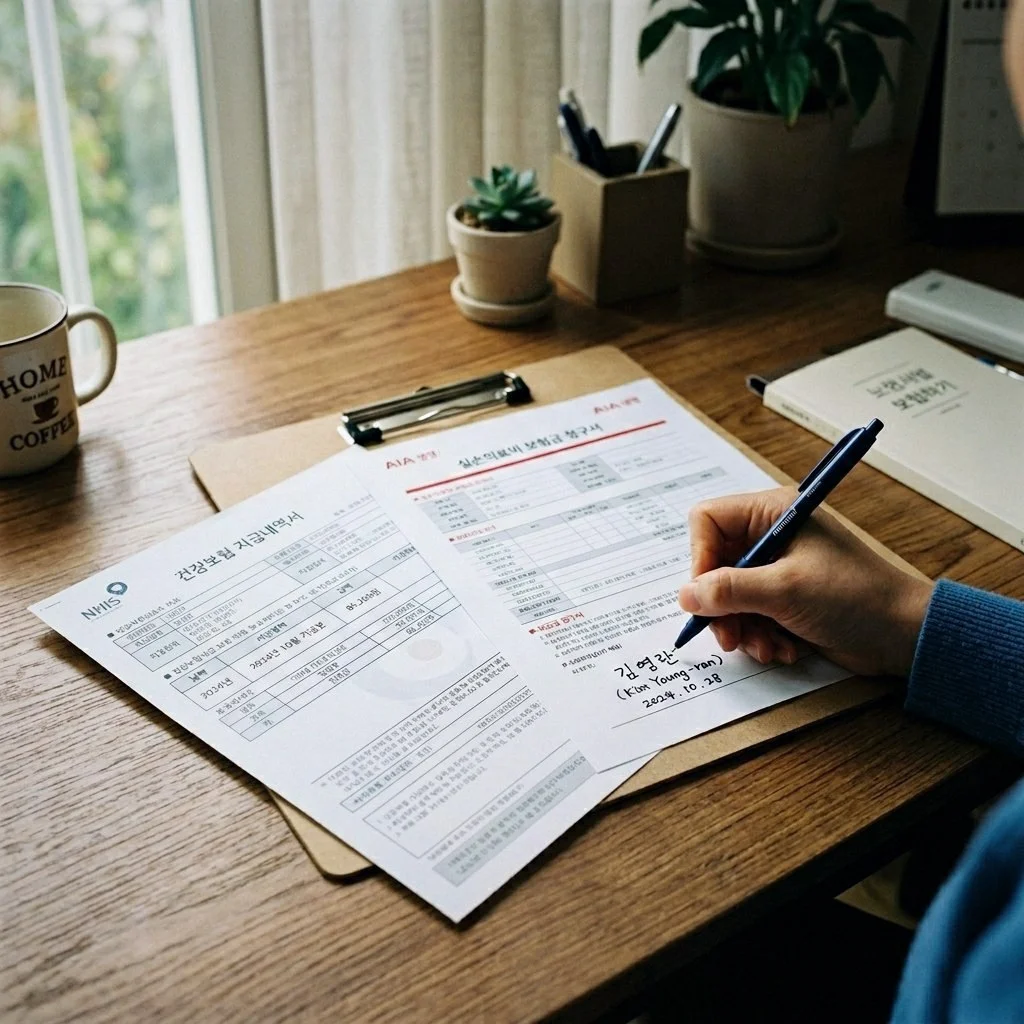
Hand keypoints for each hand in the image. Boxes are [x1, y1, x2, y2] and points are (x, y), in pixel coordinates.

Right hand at [678, 488, 934, 676]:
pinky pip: (749, 615)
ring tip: (767, 646)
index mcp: (773, 513)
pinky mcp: (784, 598)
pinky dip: (760, 635)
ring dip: (742, 627)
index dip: (700, 559)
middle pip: (714, 564)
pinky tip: (783, 647)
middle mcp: (771, 535)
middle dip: (722, 605)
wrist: (904, 635)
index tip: (706, 596)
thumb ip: (730, 591)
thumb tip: (685, 596)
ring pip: (728, 595)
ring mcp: (777, 568)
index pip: (708, 522)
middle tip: (730, 636)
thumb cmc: (855, 598)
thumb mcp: (785, 591)